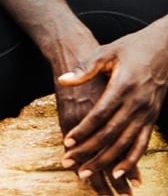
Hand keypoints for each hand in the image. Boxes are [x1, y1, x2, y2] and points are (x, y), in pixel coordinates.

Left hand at [58, 20, 167, 191]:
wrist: (162, 49)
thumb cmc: (130, 48)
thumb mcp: (106, 51)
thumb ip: (85, 68)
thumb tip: (63, 79)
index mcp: (123, 86)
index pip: (100, 115)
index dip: (84, 130)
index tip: (68, 141)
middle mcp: (137, 103)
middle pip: (110, 134)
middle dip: (89, 151)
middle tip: (71, 163)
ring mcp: (147, 113)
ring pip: (124, 144)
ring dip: (106, 161)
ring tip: (88, 173)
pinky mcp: (152, 118)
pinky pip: (141, 144)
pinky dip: (130, 160)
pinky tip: (118, 173)